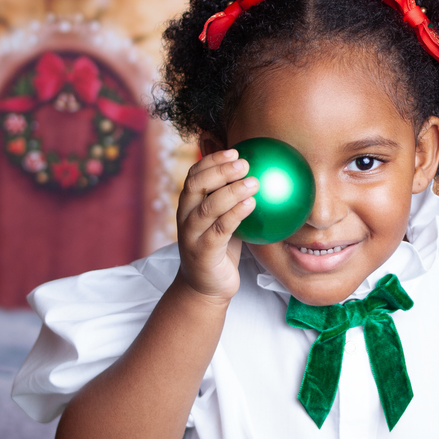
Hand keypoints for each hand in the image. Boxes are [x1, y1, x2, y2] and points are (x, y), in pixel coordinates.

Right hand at [175, 147, 258, 303]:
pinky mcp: (203, 252)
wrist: (206, 286)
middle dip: (219, 170)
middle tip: (245, 162)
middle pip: (196, 185)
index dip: (212, 160)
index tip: (235, 151)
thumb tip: (250, 169)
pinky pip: (219, 230)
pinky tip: (252, 204)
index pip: (194, 174)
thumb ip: (229, 196)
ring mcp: (191, 235)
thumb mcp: (223, 218)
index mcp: (188, 204)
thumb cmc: (219, 247)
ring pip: (208, 207)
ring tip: (253, 182)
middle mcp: (185, 216)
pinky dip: (235, 214)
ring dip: (231, 191)